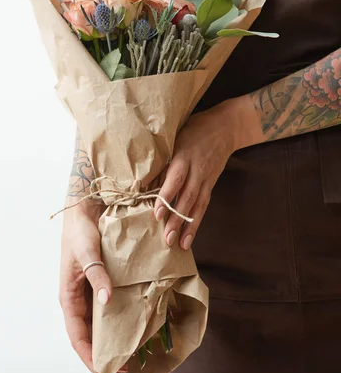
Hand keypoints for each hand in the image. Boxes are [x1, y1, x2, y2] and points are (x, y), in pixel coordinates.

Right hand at [59, 199, 126, 372]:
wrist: (84, 208)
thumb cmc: (80, 230)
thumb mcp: (87, 252)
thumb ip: (96, 274)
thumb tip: (106, 300)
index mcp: (69, 296)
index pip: (78, 336)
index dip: (90, 357)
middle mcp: (79, 298)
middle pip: (89, 335)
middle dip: (103, 355)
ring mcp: (90, 291)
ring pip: (100, 324)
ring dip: (112, 340)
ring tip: (130, 357)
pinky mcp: (102, 282)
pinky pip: (109, 307)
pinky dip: (118, 320)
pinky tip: (133, 326)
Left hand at [154, 96, 256, 249]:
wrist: (226, 127)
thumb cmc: (195, 129)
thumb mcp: (176, 137)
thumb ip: (164, 158)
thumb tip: (145, 181)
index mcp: (185, 155)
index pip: (175, 178)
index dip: (166, 196)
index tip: (156, 213)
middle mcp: (197, 169)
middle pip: (187, 197)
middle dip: (177, 219)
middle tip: (167, 238)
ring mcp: (206, 178)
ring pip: (197, 205)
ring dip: (188, 226)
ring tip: (180, 245)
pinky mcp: (211, 184)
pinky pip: (204, 205)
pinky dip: (197, 221)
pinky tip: (190, 237)